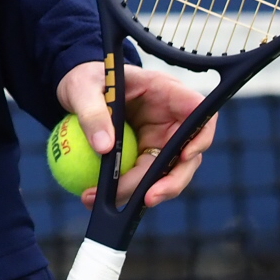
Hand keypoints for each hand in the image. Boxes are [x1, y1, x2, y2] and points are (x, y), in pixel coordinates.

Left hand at [54, 59, 214, 210]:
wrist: (79, 90)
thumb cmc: (87, 78)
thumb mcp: (83, 87)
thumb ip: (92, 112)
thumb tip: (105, 148)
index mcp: (164, 90)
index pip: (197, 110)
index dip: (200, 135)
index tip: (184, 156)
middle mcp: (170, 118)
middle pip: (187, 154)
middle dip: (170, 181)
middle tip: (146, 199)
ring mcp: (161, 139)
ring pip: (166, 173)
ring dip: (140, 191)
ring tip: (107, 200)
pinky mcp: (146, 155)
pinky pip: (143, 178)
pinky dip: (125, 191)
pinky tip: (97, 197)